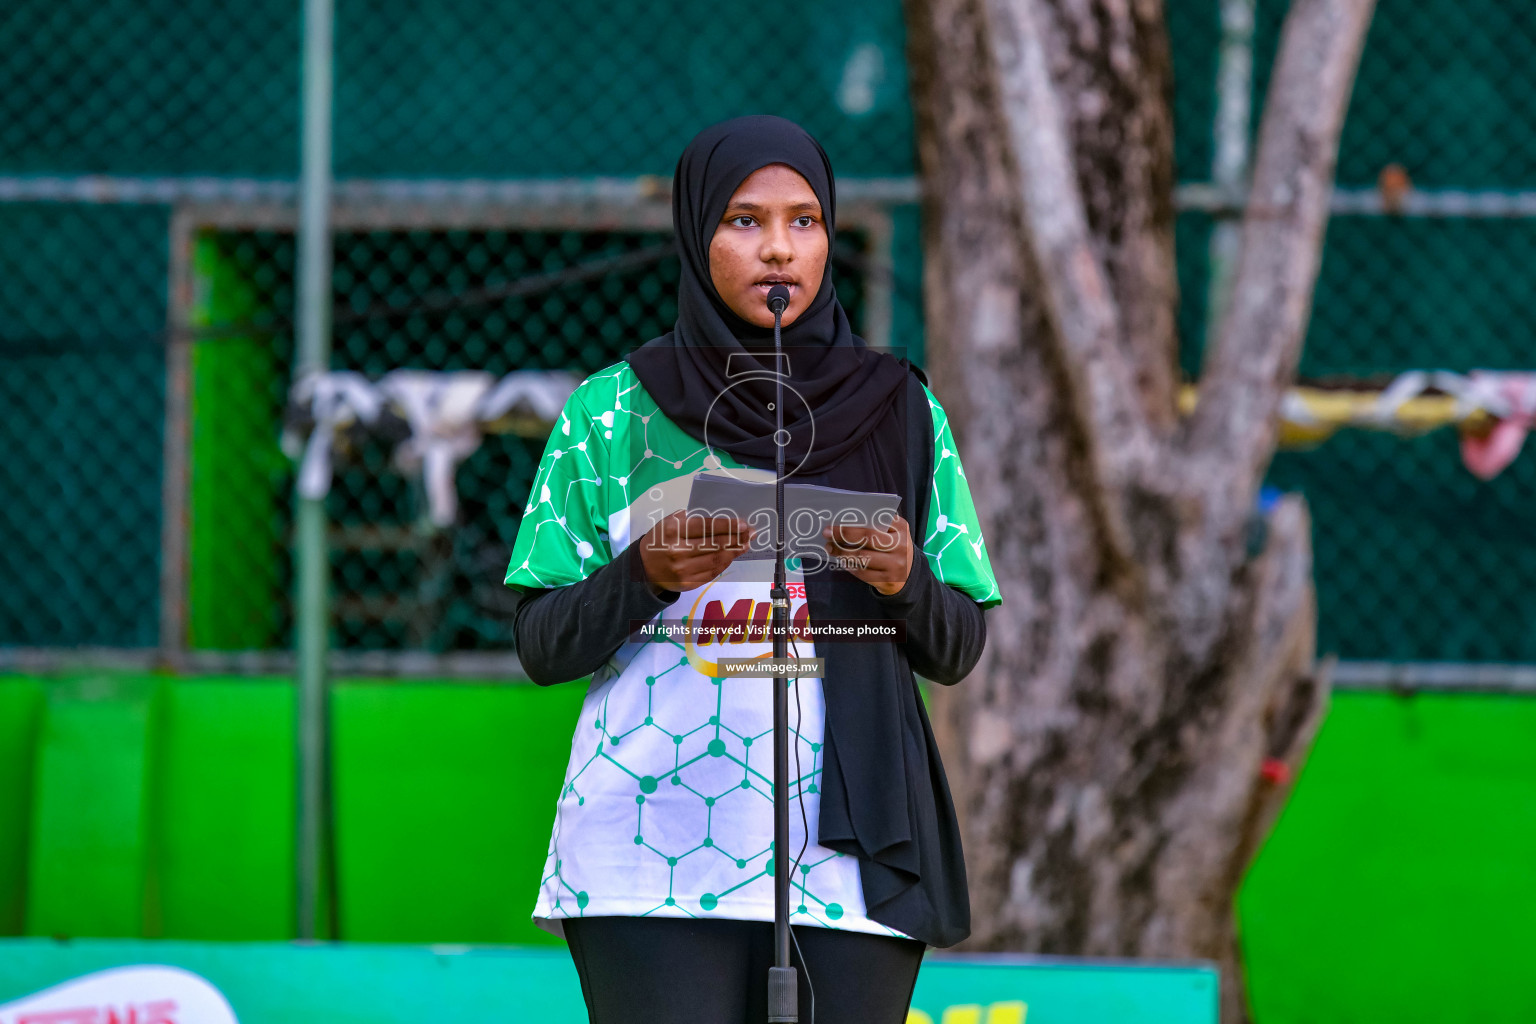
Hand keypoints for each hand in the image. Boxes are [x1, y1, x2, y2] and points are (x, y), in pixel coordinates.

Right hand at [636, 510, 756, 594]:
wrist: (643, 569)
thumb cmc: (659, 542)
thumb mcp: (666, 524)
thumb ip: (688, 520)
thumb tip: (716, 521)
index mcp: (672, 532)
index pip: (705, 527)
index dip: (726, 525)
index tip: (742, 523)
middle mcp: (677, 551)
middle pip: (714, 544)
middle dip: (736, 538)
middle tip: (750, 533)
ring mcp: (682, 570)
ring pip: (715, 560)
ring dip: (734, 552)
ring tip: (745, 544)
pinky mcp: (687, 583)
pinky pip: (711, 573)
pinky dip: (724, 564)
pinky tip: (732, 556)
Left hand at [822, 514, 912, 595]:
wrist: (908, 576)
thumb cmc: (893, 548)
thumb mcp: (892, 533)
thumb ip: (875, 525)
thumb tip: (844, 521)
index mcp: (901, 528)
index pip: (877, 519)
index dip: (856, 518)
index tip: (836, 519)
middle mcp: (901, 545)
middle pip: (868, 537)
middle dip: (843, 534)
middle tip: (827, 533)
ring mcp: (895, 564)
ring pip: (863, 557)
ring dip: (842, 552)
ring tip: (831, 548)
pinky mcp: (888, 580)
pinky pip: (863, 573)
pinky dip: (849, 566)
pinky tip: (842, 561)